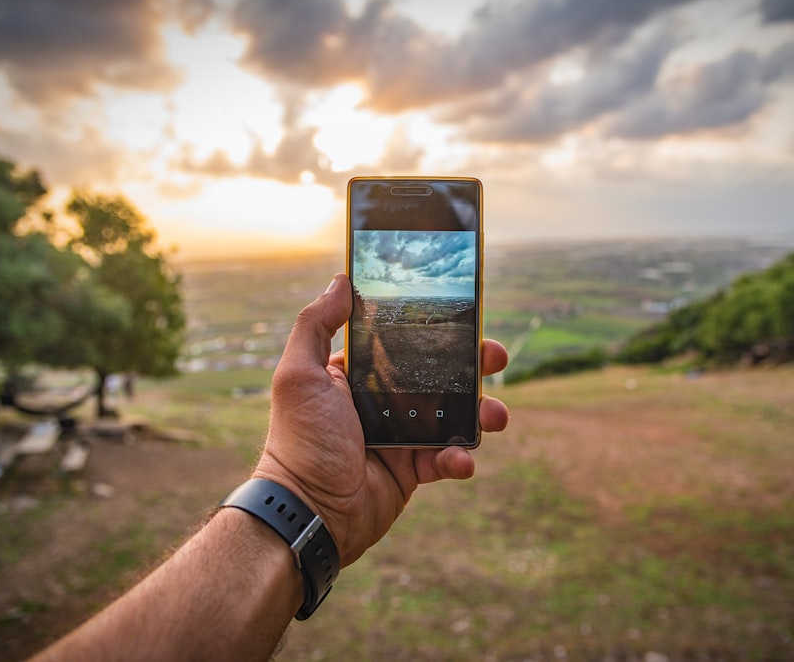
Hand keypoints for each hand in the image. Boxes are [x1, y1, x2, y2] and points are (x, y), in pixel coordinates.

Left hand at [253, 273, 508, 565]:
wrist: (309, 513)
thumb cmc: (300, 442)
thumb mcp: (298, 375)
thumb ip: (316, 324)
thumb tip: (341, 280)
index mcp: (357, 375)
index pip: (402, 342)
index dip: (434, 330)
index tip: (465, 316)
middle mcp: (381, 402)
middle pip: (437, 375)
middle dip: (472, 366)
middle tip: (495, 358)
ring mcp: (400, 437)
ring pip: (453, 415)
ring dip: (481, 413)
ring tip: (495, 416)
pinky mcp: (412, 471)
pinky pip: (447, 458)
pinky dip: (460, 459)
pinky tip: (460, 461)